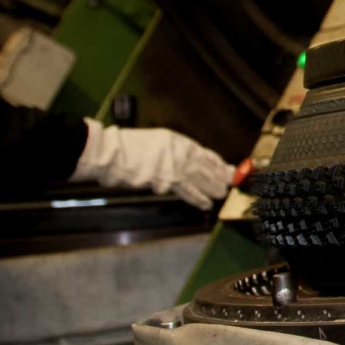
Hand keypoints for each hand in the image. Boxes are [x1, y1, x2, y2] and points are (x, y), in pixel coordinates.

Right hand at [73, 118, 234, 208]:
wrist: (115, 154)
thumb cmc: (133, 146)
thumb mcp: (161, 142)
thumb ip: (178, 152)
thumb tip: (193, 163)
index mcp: (181, 143)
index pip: (206, 155)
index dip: (219, 164)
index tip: (229, 169)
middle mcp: (181, 154)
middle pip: (207, 169)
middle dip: (220, 178)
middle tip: (230, 185)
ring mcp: (175, 169)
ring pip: (201, 181)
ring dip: (213, 189)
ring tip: (221, 195)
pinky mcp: (166, 183)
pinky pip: (186, 192)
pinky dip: (197, 198)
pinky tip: (205, 203)